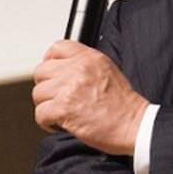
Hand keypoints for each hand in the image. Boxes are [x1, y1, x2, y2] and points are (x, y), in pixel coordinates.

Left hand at [33, 40, 148, 155]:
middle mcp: (77, 70)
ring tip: (60, 112)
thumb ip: (83, 65)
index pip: (57, 48)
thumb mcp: (107, 70)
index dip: (50, 61)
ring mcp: (69, 88)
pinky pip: (40, 113)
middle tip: (55, 97)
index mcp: (89, 58)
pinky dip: (46, 122)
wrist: (134, 125)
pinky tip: (58, 123)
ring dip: (46, 105)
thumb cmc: (123, 105)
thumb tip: (61, 68)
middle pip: (42, 71)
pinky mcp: (63, 108)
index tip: (52, 74)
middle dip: (46, 87)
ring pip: (38, 93)